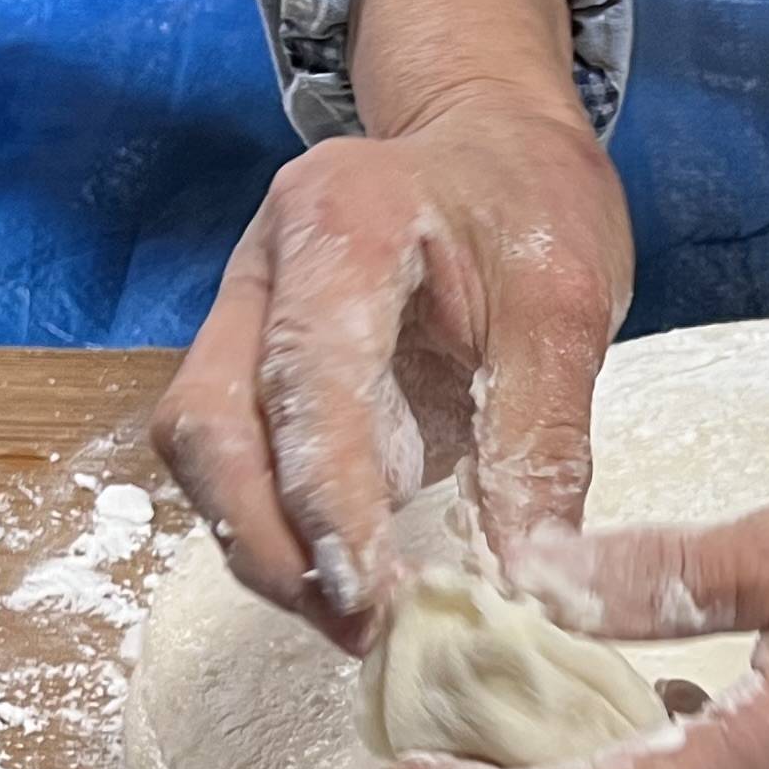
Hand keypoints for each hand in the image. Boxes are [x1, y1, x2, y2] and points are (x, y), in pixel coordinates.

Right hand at [152, 0, 633, 649]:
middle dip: (269, 543)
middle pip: (208, 424)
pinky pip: (233, 460)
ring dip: (263, 547)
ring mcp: (239, 314)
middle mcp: (260, 266)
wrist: (488, 140)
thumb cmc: (529, 203)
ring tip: (355, 620)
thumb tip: (533, 579)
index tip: (378, 598)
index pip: (302, 379)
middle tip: (358, 629)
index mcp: (338, 221)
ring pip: (201, 452)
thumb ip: (543, 438)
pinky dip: (276, 529)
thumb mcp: (568, 305)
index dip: (329, 502)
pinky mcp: (250, 364)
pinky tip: (343, 576)